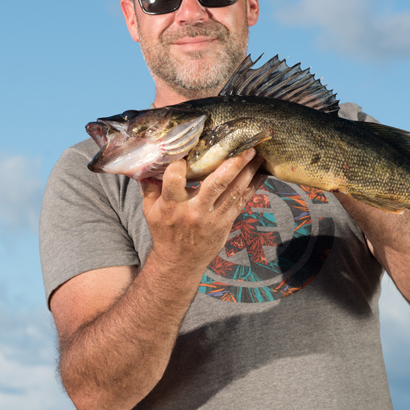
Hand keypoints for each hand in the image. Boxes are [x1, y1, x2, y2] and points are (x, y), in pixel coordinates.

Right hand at [140, 150, 265, 273]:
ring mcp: (212, 218)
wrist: (179, 262)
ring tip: (257, 155)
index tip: (187, 150)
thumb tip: (149, 162)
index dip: (179, 164)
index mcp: (171, 206)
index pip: (174, 180)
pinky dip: (252, 187)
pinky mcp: (225, 223)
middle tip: (246, 148)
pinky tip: (260, 174)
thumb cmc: (164, 231)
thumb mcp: (149, 210)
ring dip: (247, 172)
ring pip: (233, 191)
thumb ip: (150, 186)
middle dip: (233, 164)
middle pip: (215, 184)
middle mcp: (194, 211)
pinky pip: (241, 202)